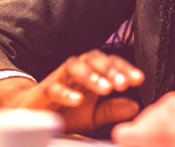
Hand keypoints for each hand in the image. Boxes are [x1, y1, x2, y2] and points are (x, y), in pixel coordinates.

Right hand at [0, 50, 143, 133]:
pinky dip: (66, 93)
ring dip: (92, 76)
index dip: (125, 69)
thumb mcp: (94, 114)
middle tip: (124, 84)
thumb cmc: (68, 111)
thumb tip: (135, 107)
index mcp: (92, 71)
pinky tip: (79, 100)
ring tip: (106, 89)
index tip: (139, 79)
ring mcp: (60, 78)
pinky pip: (54, 87)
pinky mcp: (43, 91)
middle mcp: (77, 69)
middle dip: (111, 70)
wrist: (34, 115)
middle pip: (94, 59)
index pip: (111, 63)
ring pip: (75, 67)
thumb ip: (113, 109)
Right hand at [113, 86, 174, 146]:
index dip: (131, 142)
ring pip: (161, 112)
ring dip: (168, 124)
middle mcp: (160, 111)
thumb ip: (151, 144)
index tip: (140, 145)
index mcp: (151, 131)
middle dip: (151, 135)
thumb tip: (143, 141)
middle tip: (166, 144)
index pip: (123, 134)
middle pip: (143, 123)